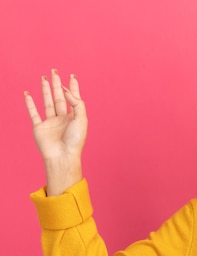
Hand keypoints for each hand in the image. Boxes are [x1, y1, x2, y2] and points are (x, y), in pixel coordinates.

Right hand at [25, 69, 86, 195]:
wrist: (63, 156)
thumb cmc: (75, 140)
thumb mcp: (81, 119)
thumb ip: (76, 103)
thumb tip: (66, 90)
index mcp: (75, 117)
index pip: (74, 98)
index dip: (73, 87)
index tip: (72, 75)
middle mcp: (63, 118)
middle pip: (60, 97)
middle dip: (57, 84)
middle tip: (55, 71)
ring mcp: (51, 122)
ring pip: (48, 102)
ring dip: (45, 90)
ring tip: (44, 78)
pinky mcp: (39, 127)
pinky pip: (33, 113)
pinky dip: (30, 103)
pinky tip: (27, 94)